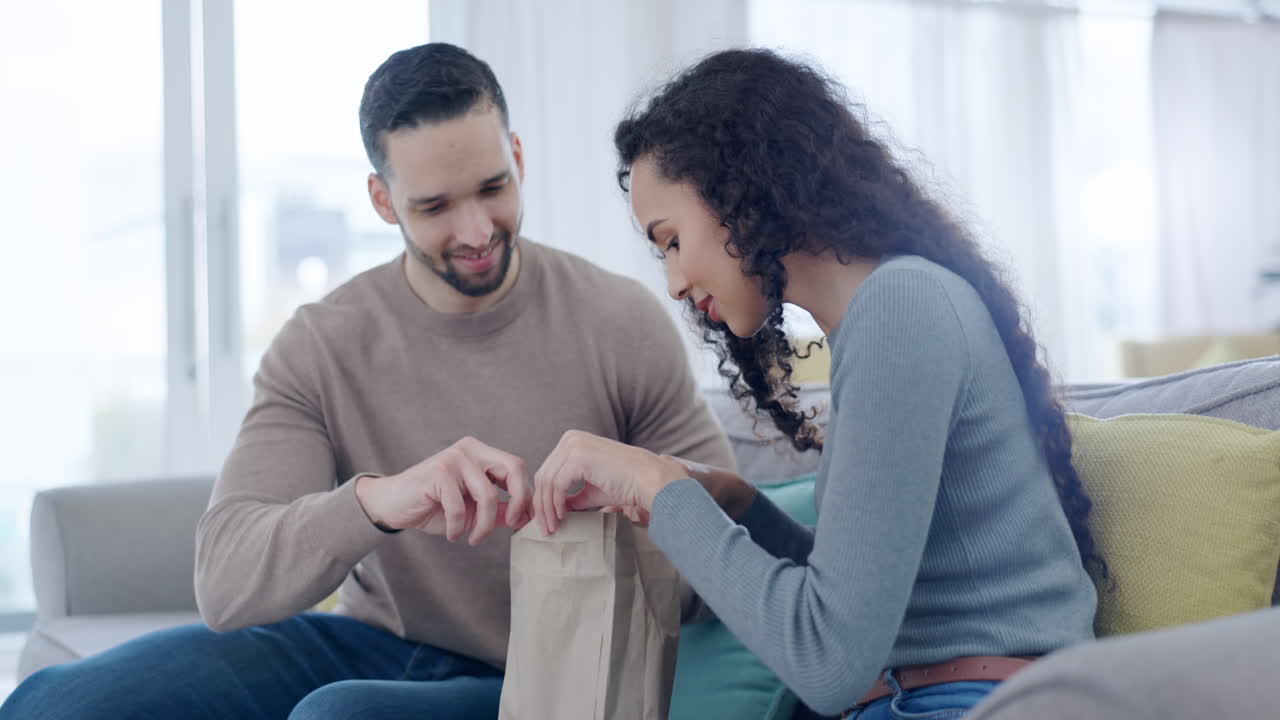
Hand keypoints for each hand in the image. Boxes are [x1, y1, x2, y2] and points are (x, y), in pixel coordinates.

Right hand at [356, 436, 530, 544]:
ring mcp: (454, 457)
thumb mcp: (473, 511)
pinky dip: (459, 527)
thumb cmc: (433, 507)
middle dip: (520, 501)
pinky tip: (453, 535)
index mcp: (481, 453)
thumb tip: (528, 518)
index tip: (526, 522)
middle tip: (513, 525)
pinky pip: (461, 507)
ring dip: (485, 525)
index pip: (517, 468)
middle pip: (514, 468)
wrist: (392, 505)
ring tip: (474, 539)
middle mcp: (471, 449)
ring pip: (489, 495)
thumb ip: (499, 510)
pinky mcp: (439, 471)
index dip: (527, 495)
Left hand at [532, 430, 687, 534]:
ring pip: (547, 481)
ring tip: (553, 527)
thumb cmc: (625, 485)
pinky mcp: (578, 457)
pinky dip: (556, 503)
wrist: (647, 480)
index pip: (548, 471)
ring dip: (547, 508)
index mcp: (572, 441)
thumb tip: (554, 509)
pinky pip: (557, 484)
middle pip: (543, 476)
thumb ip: (571, 496)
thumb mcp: (591, 490)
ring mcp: (574, 445)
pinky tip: (562, 516)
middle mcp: (570, 439)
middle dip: (541, 505)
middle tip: (545, 528)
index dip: (543, 498)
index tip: (545, 520)